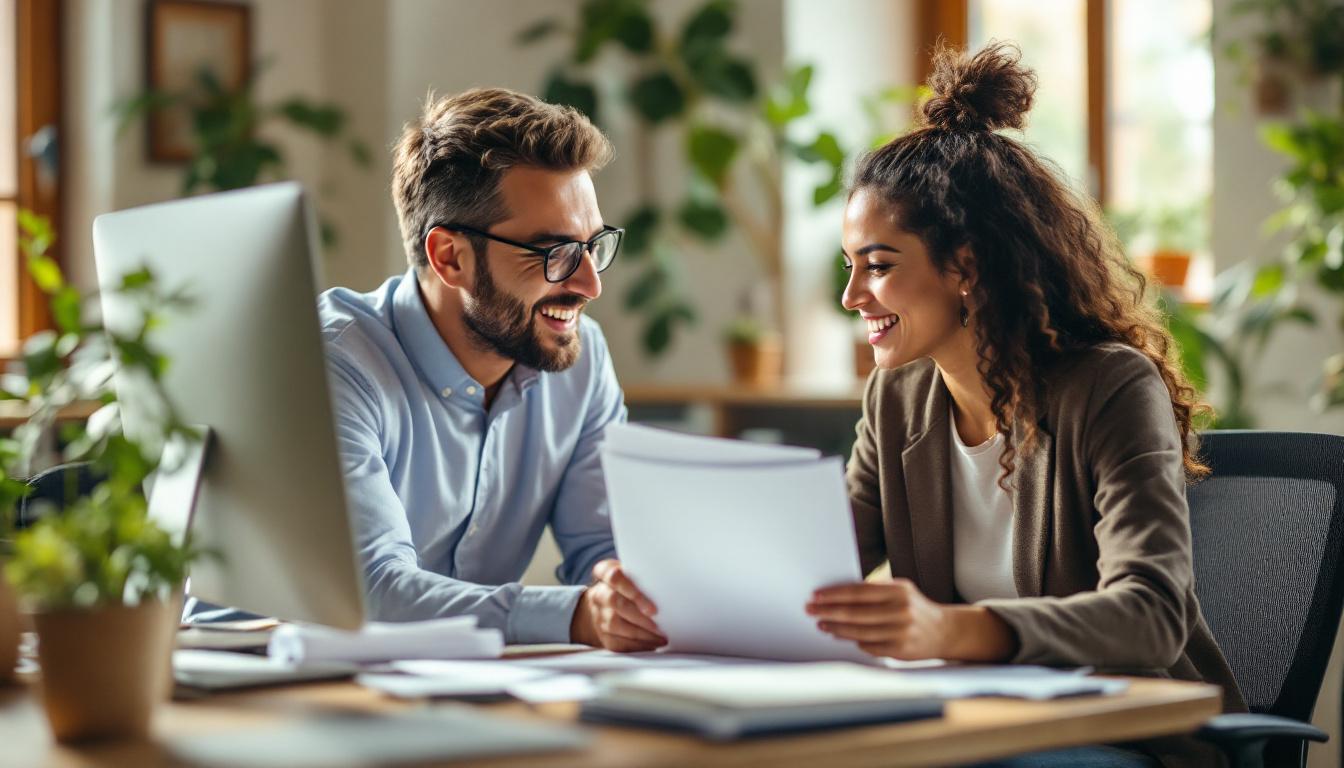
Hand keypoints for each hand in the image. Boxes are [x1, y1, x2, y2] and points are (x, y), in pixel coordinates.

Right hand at [570, 559, 665, 651]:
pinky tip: (652, 643)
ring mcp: (599, 615)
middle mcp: (600, 594)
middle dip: (639, 615)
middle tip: (658, 622)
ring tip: (660, 636)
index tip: (652, 607)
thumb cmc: (629, 586)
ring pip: (615, 624)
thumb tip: (670, 584)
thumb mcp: (633, 574)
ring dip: (640, 633)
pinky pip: (618, 642)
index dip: (633, 591)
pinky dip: (637, 645)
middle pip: (615, 602)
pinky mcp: (604, 635)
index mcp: (606, 572)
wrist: (606, 605)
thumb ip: (645, 577)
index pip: (615, 577)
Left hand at [806, 578, 1015, 660]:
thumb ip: (874, 591)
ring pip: (859, 631)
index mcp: (899, 590)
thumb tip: (837, 594)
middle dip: (828, 611)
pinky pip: (869, 646)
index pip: (859, 591)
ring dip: (836, 628)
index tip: (816, 595)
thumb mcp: (900, 591)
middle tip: (810, 610)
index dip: (834, 594)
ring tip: (821, 624)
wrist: (944, 631)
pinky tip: (840, 635)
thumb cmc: (914, 607)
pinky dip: (852, 641)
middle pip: (855, 612)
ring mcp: (901, 632)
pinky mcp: (900, 650)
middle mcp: (901, 611)